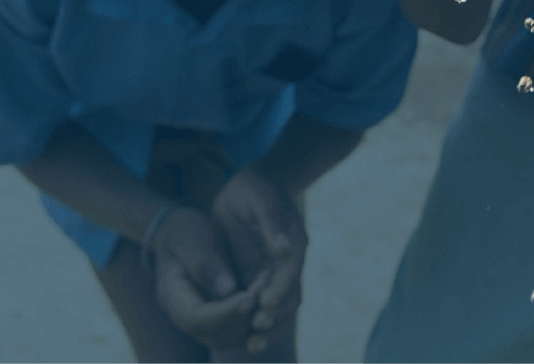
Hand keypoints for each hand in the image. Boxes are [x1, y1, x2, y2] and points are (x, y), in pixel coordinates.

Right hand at [150, 207, 259, 350]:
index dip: (225, 313)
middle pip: (214, 335)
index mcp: (172, 295)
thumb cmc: (183, 229)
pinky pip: (238, 328)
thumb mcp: (189, 238)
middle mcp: (185, 314)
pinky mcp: (219, 315)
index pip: (196, 319)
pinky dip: (255, 315)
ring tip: (267, 288)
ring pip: (229, 337)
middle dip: (243, 317)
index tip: (250, 297)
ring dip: (253, 319)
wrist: (181, 231)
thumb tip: (228, 289)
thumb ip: (205, 262)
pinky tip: (267, 290)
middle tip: (265, 289)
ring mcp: (202, 318)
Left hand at [209, 167, 306, 353]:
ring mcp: (274, 275)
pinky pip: (260, 308)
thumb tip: (286, 249)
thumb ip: (272, 222)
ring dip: (268, 329)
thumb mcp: (260, 198)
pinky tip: (240, 341)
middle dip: (276, 318)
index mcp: (293, 243)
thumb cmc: (254, 188)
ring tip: (251, 346)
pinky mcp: (258, 281)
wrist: (246, 188)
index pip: (291, 273)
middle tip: (256, 332)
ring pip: (278, 310)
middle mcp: (287, 264)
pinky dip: (253, 324)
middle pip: (289, 299)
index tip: (266, 305)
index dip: (281, 291)